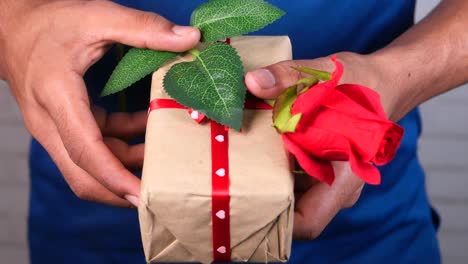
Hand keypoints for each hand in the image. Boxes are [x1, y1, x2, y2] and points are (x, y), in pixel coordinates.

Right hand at [0, 0, 199, 206]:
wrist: (11, 28)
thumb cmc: (50, 21)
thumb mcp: (97, 17)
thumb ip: (143, 28)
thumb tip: (190, 38)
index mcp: (57, 98)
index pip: (86, 151)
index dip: (116, 178)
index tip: (144, 196)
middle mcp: (50, 123)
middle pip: (83, 176)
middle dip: (121, 190)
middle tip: (160, 193)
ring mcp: (55, 129)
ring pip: (91, 166)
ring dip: (127, 164)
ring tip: (164, 155)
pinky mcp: (64, 126)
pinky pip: (94, 147)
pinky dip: (121, 144)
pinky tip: (146, 128)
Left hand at [245, 53, 389, 238]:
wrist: (383, 83)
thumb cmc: (363, 85)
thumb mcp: (328, 75)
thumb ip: (290, 78)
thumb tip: (252, 82)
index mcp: (343, 176)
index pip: (308, 221)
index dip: (278, 222)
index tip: (246, 205)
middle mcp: (333, 185)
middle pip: (291, 207)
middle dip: (260, 195)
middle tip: (229, 178)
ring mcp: (325, 176)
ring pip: (289, 190)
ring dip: (264, 177)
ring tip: (234, 162)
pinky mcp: (316, 164)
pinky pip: (291, 173)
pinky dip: (272, 163)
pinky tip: (251, 146)